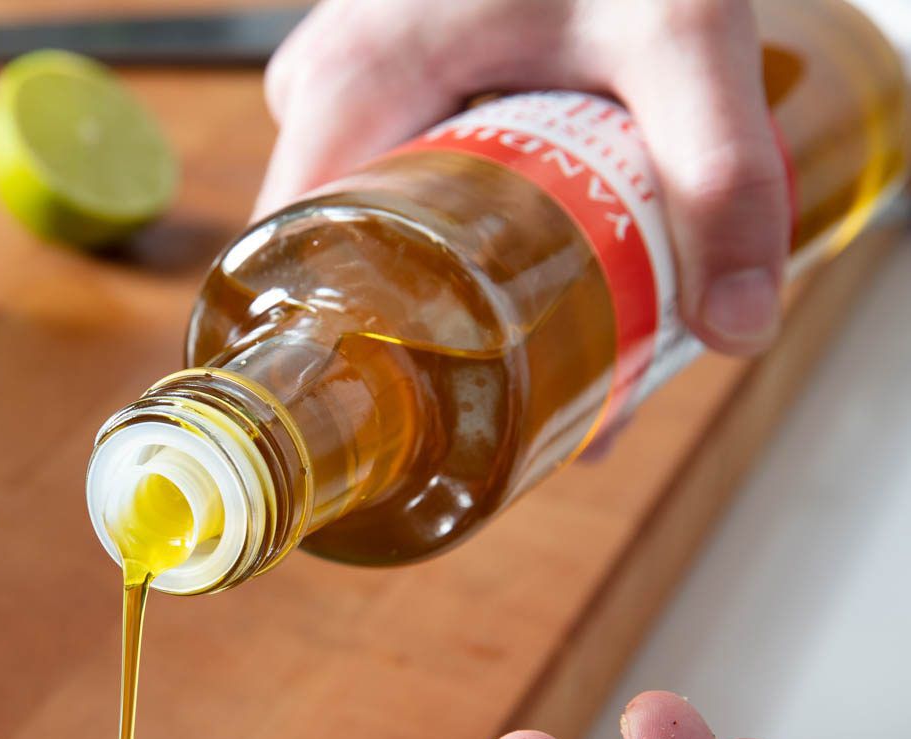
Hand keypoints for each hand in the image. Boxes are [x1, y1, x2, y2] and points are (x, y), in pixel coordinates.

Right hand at [259, 0, 788, 353]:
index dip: (338, 353)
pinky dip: (439, 216)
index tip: (405, 417)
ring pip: (364, 216)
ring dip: (435, 278)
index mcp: (349, 86)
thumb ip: (717, 176)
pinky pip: (385, 167)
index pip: (288, 263)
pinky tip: (508, 245)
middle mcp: (324, 84)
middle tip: (503, 390)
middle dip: (414, 331)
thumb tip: (734, 330)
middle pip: (335, 254)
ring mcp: (346, 75)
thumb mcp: (679, 38)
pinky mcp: (382, 70)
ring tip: (524, 328)